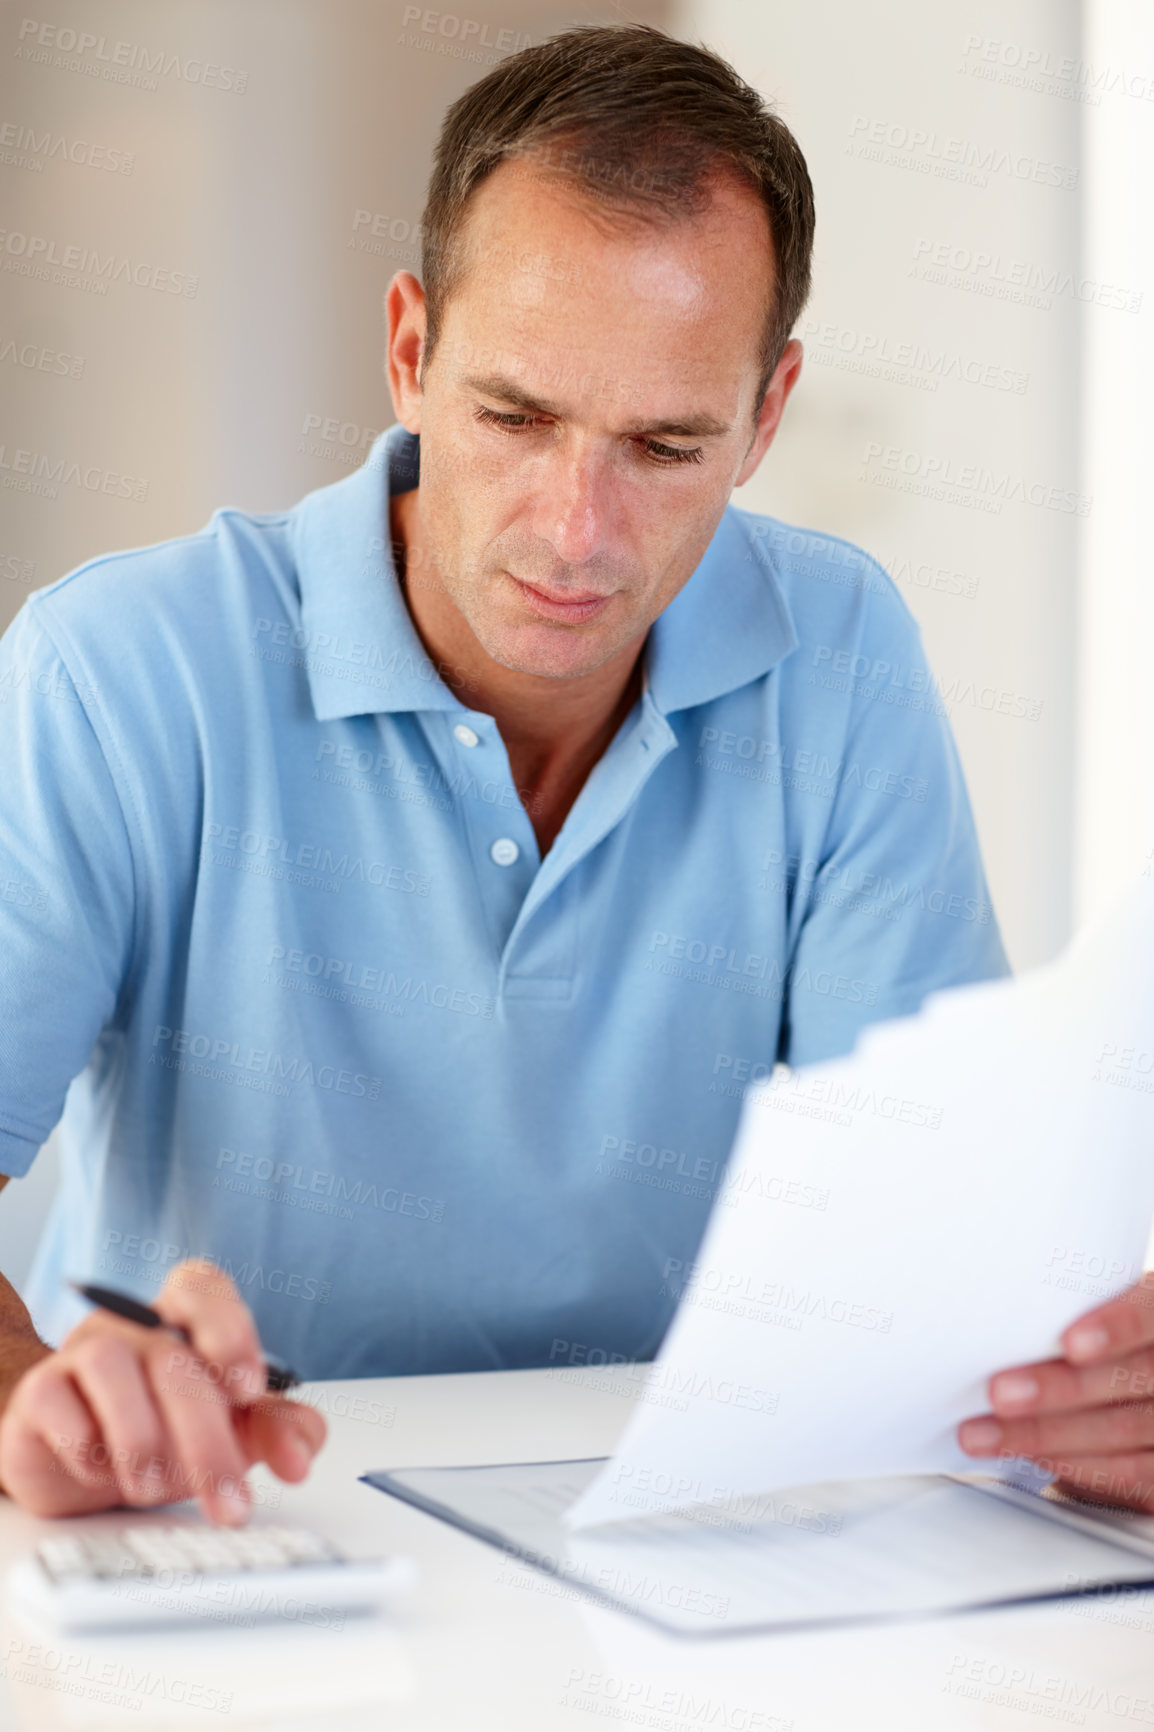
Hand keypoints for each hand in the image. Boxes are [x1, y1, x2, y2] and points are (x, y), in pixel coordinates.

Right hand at [0, 1258, 325, 1522]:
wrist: (83, 1459)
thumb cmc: (167, 1430)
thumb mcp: (232, 1430)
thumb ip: (277, 1430)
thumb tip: (300, 1454)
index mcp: (186, 1314)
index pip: (204, 1288)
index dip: (229, 1332)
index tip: (249, 1389)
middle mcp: (134, 1322)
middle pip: (173, 1359)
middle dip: (207, 1439)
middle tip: (229, 1500)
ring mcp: (83, 1350)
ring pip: (113, 1368)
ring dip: (142, 1441)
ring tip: (155, 1487)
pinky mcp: (40, 1392)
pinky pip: (58, 1405)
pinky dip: (86, 1448)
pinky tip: (101, 1472)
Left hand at [959, 1273, 1153, 1510]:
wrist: (1137, 1388)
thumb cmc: (1099, 1338)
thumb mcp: (1093, 1311)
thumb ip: (1063, 1312)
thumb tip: (989, 1321)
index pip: (1148, 1317)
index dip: (1115, 1327)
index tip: (1070, 1343)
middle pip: (1129, 1378)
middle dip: (1058, 1390)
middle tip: (999, 1393)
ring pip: (1121, 1430)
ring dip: (1044, 1434)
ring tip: (985, 1433)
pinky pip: (1125, 1473)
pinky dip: (1071, 1463)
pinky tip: (1029, 1454)